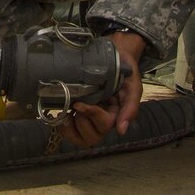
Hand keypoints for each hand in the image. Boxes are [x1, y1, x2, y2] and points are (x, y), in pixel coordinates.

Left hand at [60, 33, 143, 148]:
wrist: (113, 55)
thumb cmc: (124, 70)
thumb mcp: (132, 85)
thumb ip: (130, 106)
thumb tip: (121, 131)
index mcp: (116, 114)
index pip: (105, 124)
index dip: (91, 115)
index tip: (79, 103)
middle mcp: (102, 119)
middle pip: (92, 137)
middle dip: (82, 123)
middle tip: (76, 105)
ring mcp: (90, 118)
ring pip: (82, 139)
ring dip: (71, 128)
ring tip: (66, 113)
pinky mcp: (78, 114)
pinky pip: (71, 133)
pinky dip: (64, 128)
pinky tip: (61, 115)